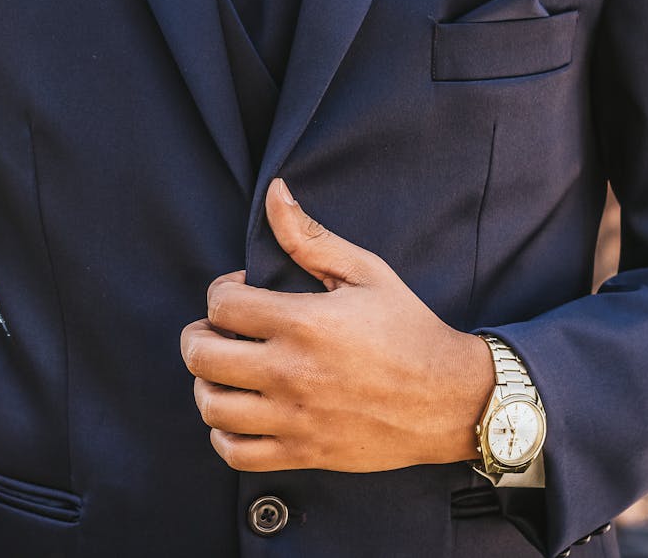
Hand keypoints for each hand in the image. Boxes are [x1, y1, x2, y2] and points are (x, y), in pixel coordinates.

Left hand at [179, 177, 494, 471]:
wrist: (449, 397)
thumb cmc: (408, 328)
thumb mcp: (365, 271)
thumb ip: (310, 236)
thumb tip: (275, 193)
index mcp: (304, 322)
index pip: (221, 305)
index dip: (221, 292)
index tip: (241, 292)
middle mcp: (292, 371)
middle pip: (202, 355)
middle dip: (199, 335)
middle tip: (217, 331)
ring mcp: (295, 417)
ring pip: (212, 406)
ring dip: (206, 384)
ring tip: (224, 372)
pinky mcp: (304, 452)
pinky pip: (236, 453)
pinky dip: (223, 434)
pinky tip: (238, 413)